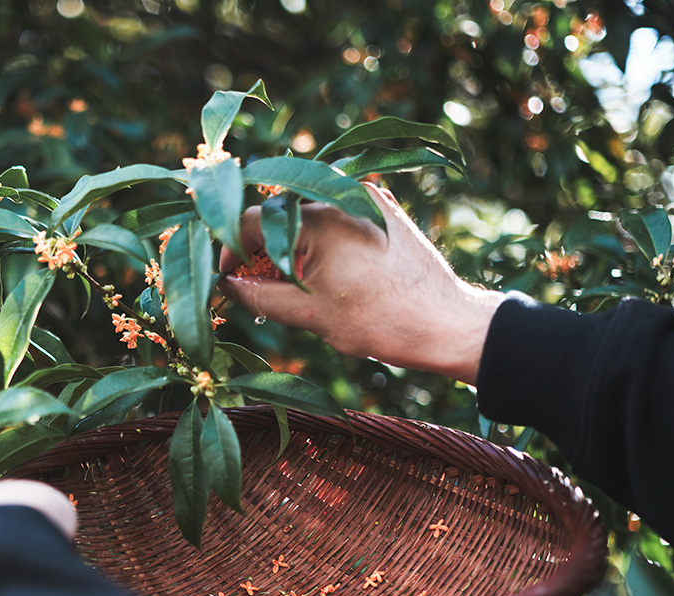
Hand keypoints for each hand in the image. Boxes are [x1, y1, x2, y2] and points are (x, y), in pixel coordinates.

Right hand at [218, 185, 503, 383]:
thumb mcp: (309, 314)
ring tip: (297, 282)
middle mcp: (339, 194)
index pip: (250, 222)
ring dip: (292, 244)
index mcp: (317, 218)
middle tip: (260, 286)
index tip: (228, 278)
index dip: (230, 251)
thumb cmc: (379, 321)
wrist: (445, 322)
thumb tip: (227, 285)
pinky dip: (322, 238)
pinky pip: (336, 214)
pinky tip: (329, 271)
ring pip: (307, 214)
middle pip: (278, 215)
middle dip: (262, 249)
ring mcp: (365, 196)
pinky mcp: (382, 207)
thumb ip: (259, 295)